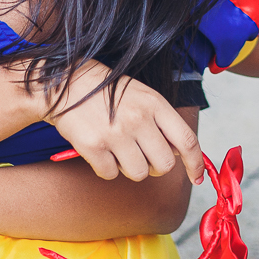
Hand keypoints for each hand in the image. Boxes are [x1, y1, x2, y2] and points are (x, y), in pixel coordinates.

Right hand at [41, 60, 204, 184]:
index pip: (186, 140)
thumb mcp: (140, 94)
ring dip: (128, 167)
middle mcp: (138, 118)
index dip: (195, 162)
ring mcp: (116, 134)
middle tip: (140, 153)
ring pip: (139, 173)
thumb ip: (160, 120)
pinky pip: (110, 174)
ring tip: (116, 148)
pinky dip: (105, 167)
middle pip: (164, 164)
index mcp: (154, 103)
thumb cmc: (104, 91)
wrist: (62, 84)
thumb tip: (177, 153)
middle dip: (154, 165)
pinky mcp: (94, 146)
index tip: (195, 175)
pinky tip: (98, 148)